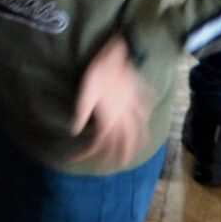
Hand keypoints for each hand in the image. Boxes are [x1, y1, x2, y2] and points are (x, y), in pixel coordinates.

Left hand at [73, 38, 151, 169]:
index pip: (100, 142)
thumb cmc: (98, 72)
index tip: (80, 161)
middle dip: (120, 157)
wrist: (117, 54)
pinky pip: (144, 111)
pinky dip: (145, 119)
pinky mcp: (136, 97)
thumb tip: (75, 130)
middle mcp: (123, 116)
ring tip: (135, 151)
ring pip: (139, 131)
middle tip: (115, 166)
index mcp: (110, 117)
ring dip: (137, 144)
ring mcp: (132, 107)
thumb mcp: (86, 92)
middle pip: (125, 143)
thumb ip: (82, 112)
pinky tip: (145, 121)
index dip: (89, 154)